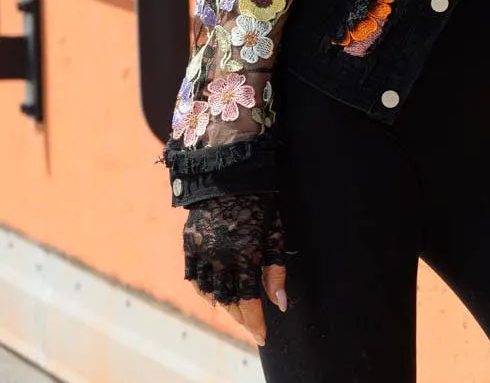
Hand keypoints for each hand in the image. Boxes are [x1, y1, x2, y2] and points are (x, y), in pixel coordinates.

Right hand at [183, 193, 289, 345]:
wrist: (230, 175)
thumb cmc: (261, 203)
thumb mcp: (275, 234)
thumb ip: (276, 270)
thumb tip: (278, 304)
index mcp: (244, 255)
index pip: (249, 300)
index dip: (255, 321)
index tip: (262, 337)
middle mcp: (219, 257)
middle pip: (228, 300)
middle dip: (241, 317)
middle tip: (251, 326)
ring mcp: (201, 251)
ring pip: (208, 292)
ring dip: (223, 305)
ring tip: (236, 312)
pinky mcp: (189, 244)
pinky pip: (192, 277)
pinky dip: (203, 290)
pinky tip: (213, 296)